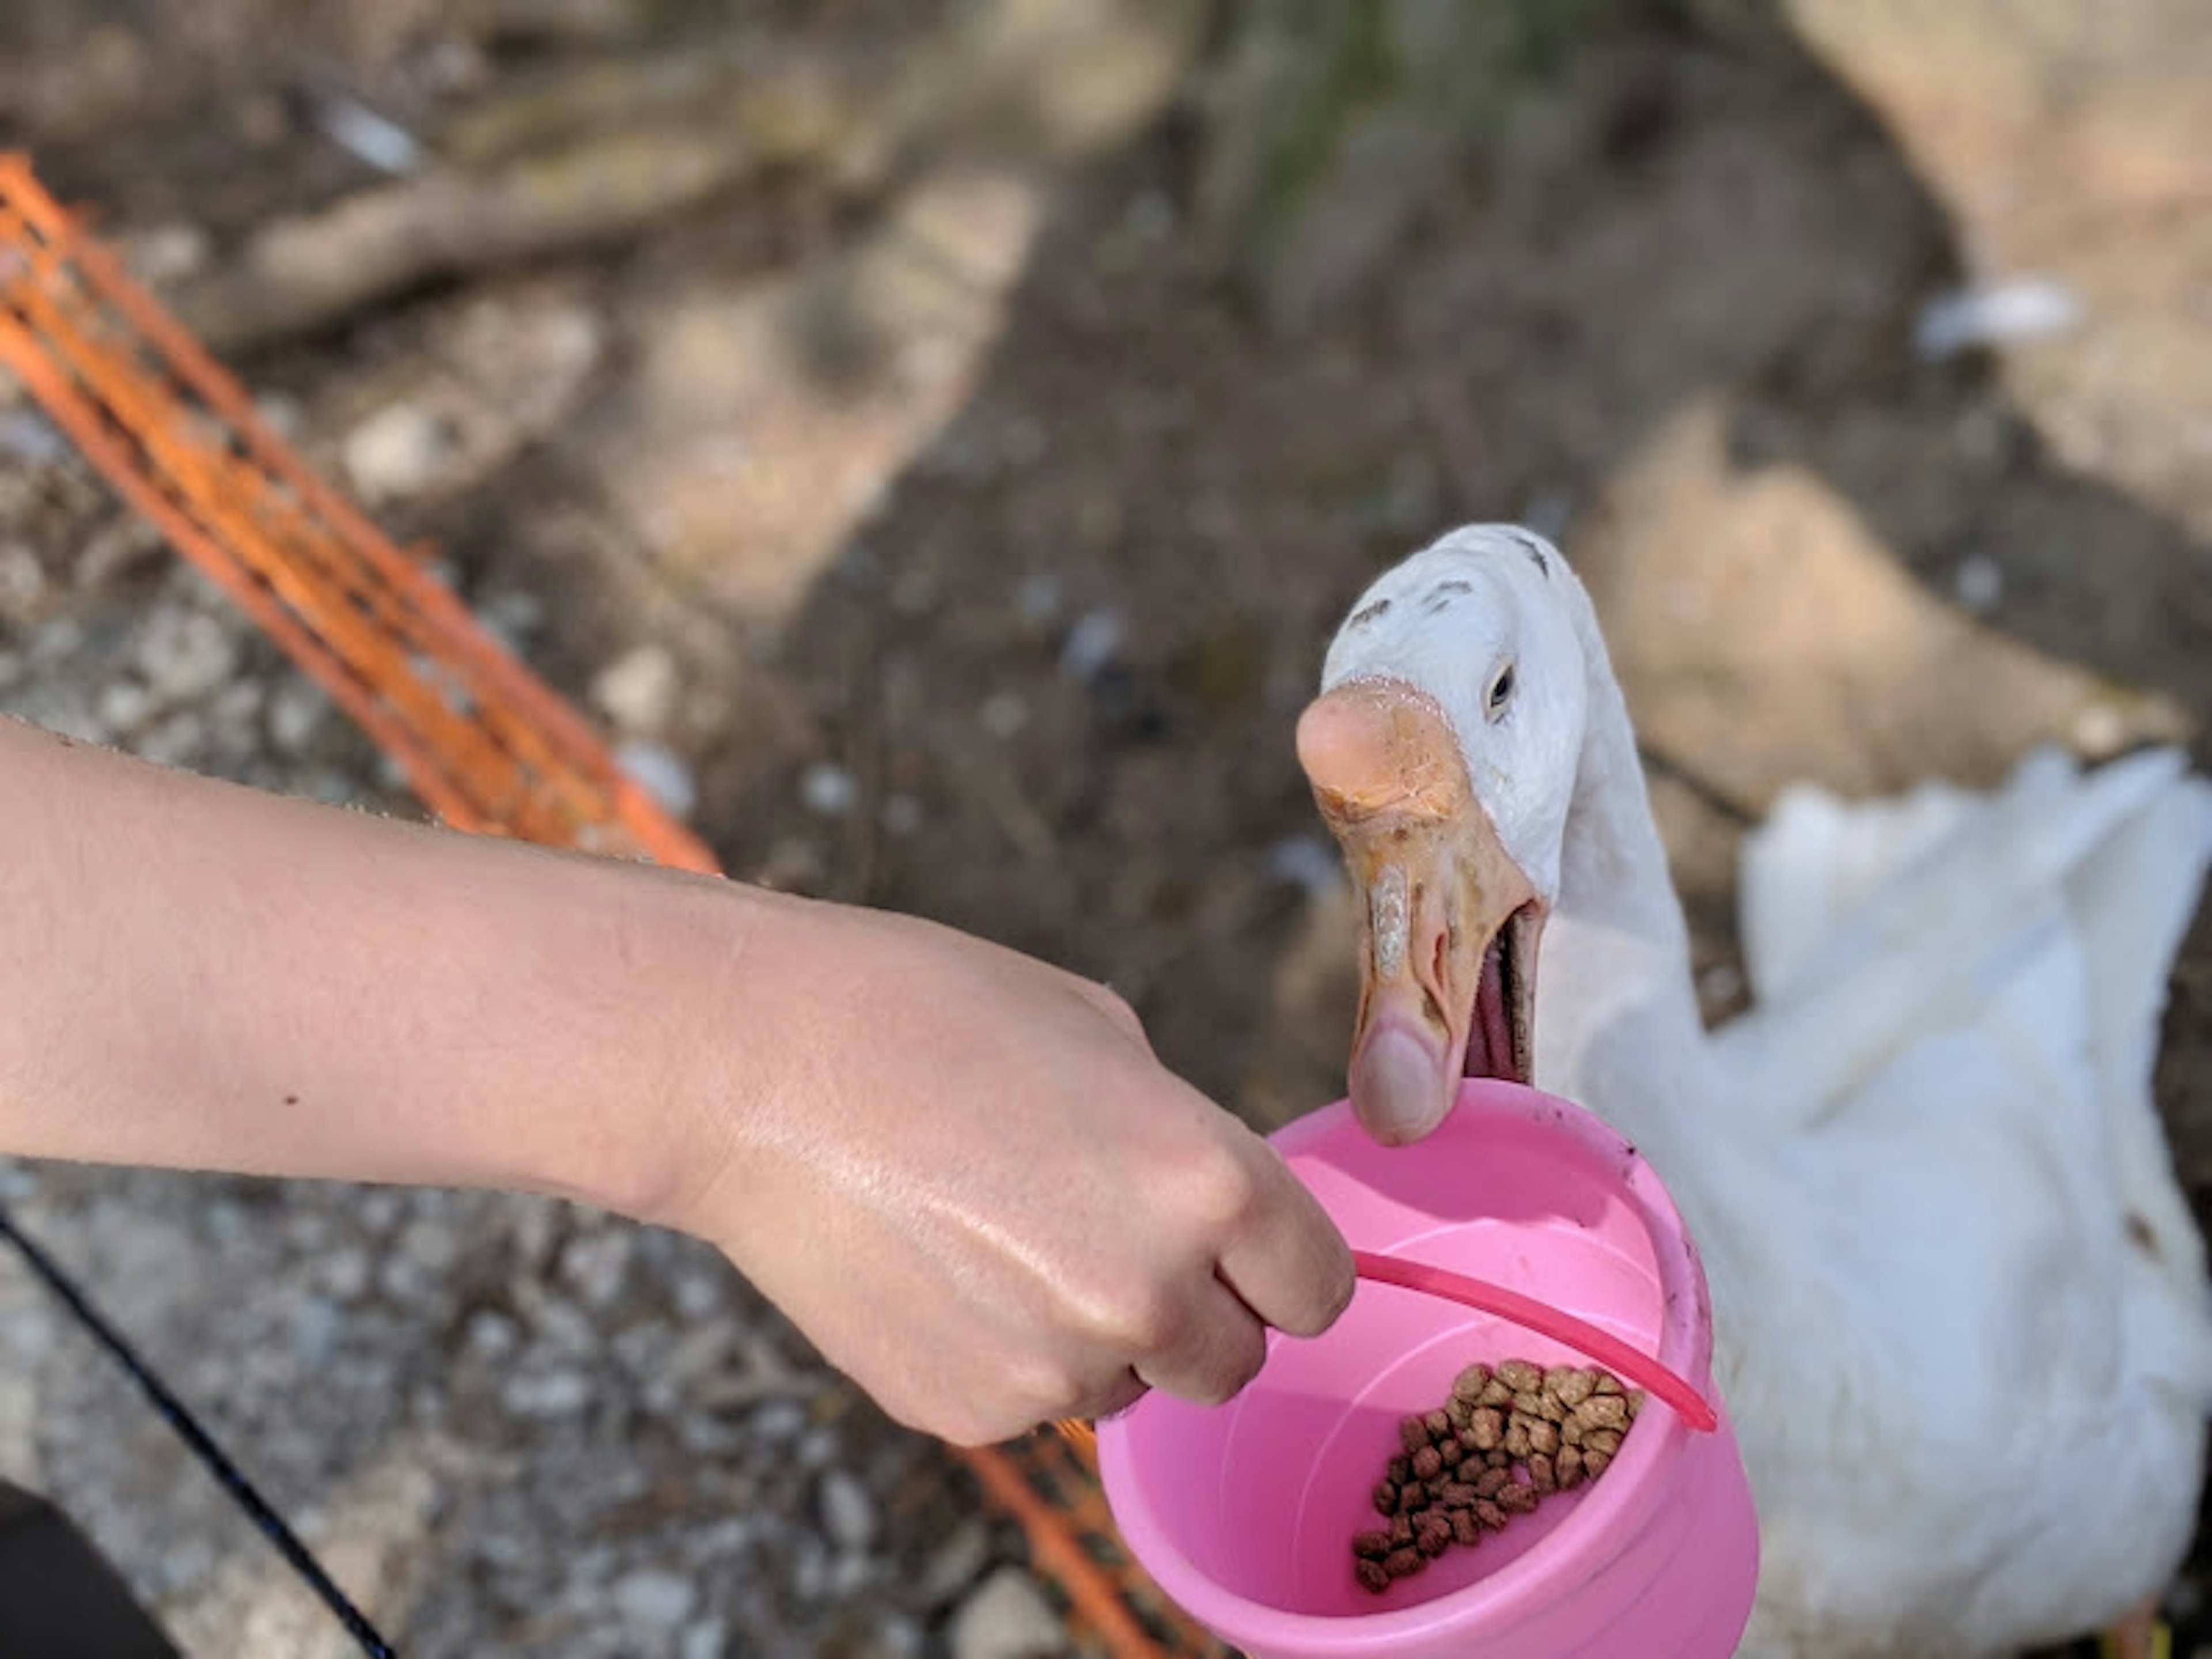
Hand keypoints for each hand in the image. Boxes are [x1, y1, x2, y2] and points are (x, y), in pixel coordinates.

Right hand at [657, 897, 1355, 1445]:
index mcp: (1206, 1183)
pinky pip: (1030, 1403)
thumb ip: (1178, 1137)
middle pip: (1234, 1360)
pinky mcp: (965, 1412)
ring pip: (1126, 1386)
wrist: (752, 1068)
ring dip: (1096, 1336)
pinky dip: (1004, 1354)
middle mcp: (1147, 1293)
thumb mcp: (1101, 1033)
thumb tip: (1202, 1206)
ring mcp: (1052, 1366)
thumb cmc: (927, 1014)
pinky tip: (938, 1267)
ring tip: (1001, 1235)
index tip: (1242, 1249)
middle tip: (1108, 1233)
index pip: (1318, 1288)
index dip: (1279, 1264)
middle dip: (1195, 1310)